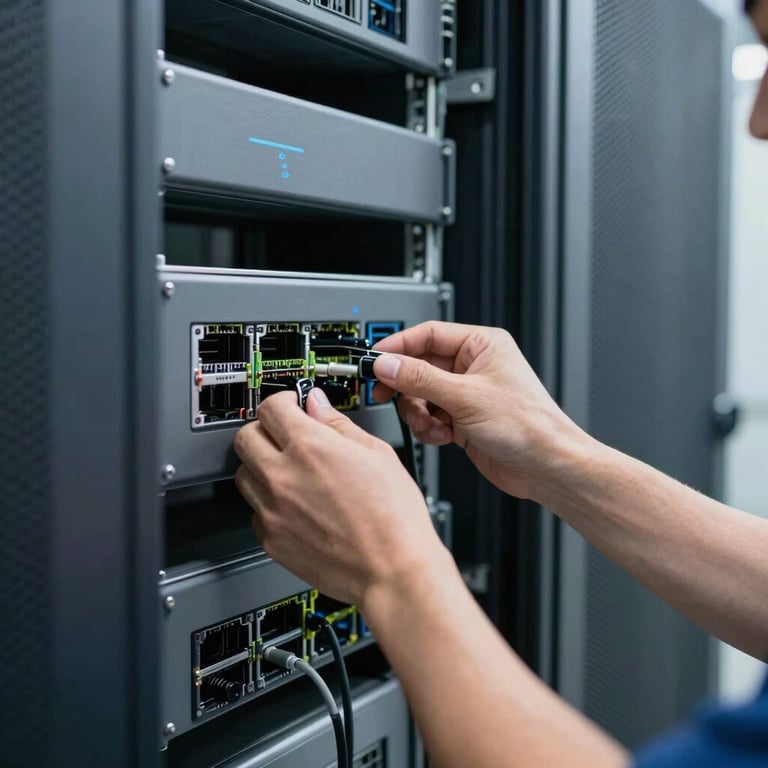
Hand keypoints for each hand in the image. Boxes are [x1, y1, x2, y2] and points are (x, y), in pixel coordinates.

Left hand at [233, 388, 446, 607]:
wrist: (393, 571)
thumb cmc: (394, 517)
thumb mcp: (376, 453)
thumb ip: (338, 424)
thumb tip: (317, 406)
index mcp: (310, 447)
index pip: (270, 407)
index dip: (283, 401)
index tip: (291, 406)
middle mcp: (283, 476)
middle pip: (245, 437)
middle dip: (264, 430)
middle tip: (285, 436)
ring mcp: (272, 511)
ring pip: (244, 474)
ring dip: (262, 466)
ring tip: (291, 473)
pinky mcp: (271, 541)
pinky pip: (255, 511)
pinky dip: (269, 504)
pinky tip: (296, 505)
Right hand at [372, 321, 586, 500]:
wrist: (546, 467)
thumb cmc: (528, 425)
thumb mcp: (465, 397)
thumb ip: (420, 378)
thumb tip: (387, 364)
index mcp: (480, 345)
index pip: (427, 334)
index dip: (398, 346)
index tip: (375, 360)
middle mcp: (472, 366)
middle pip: (418, 366)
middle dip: (405, 385)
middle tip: (385, 394)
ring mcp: (466, 394)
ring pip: (419, 394)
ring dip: (418, 412)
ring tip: (430, 424)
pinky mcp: (461, 419)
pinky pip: (429, 416)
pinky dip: (429, 427)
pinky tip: (444, 435)